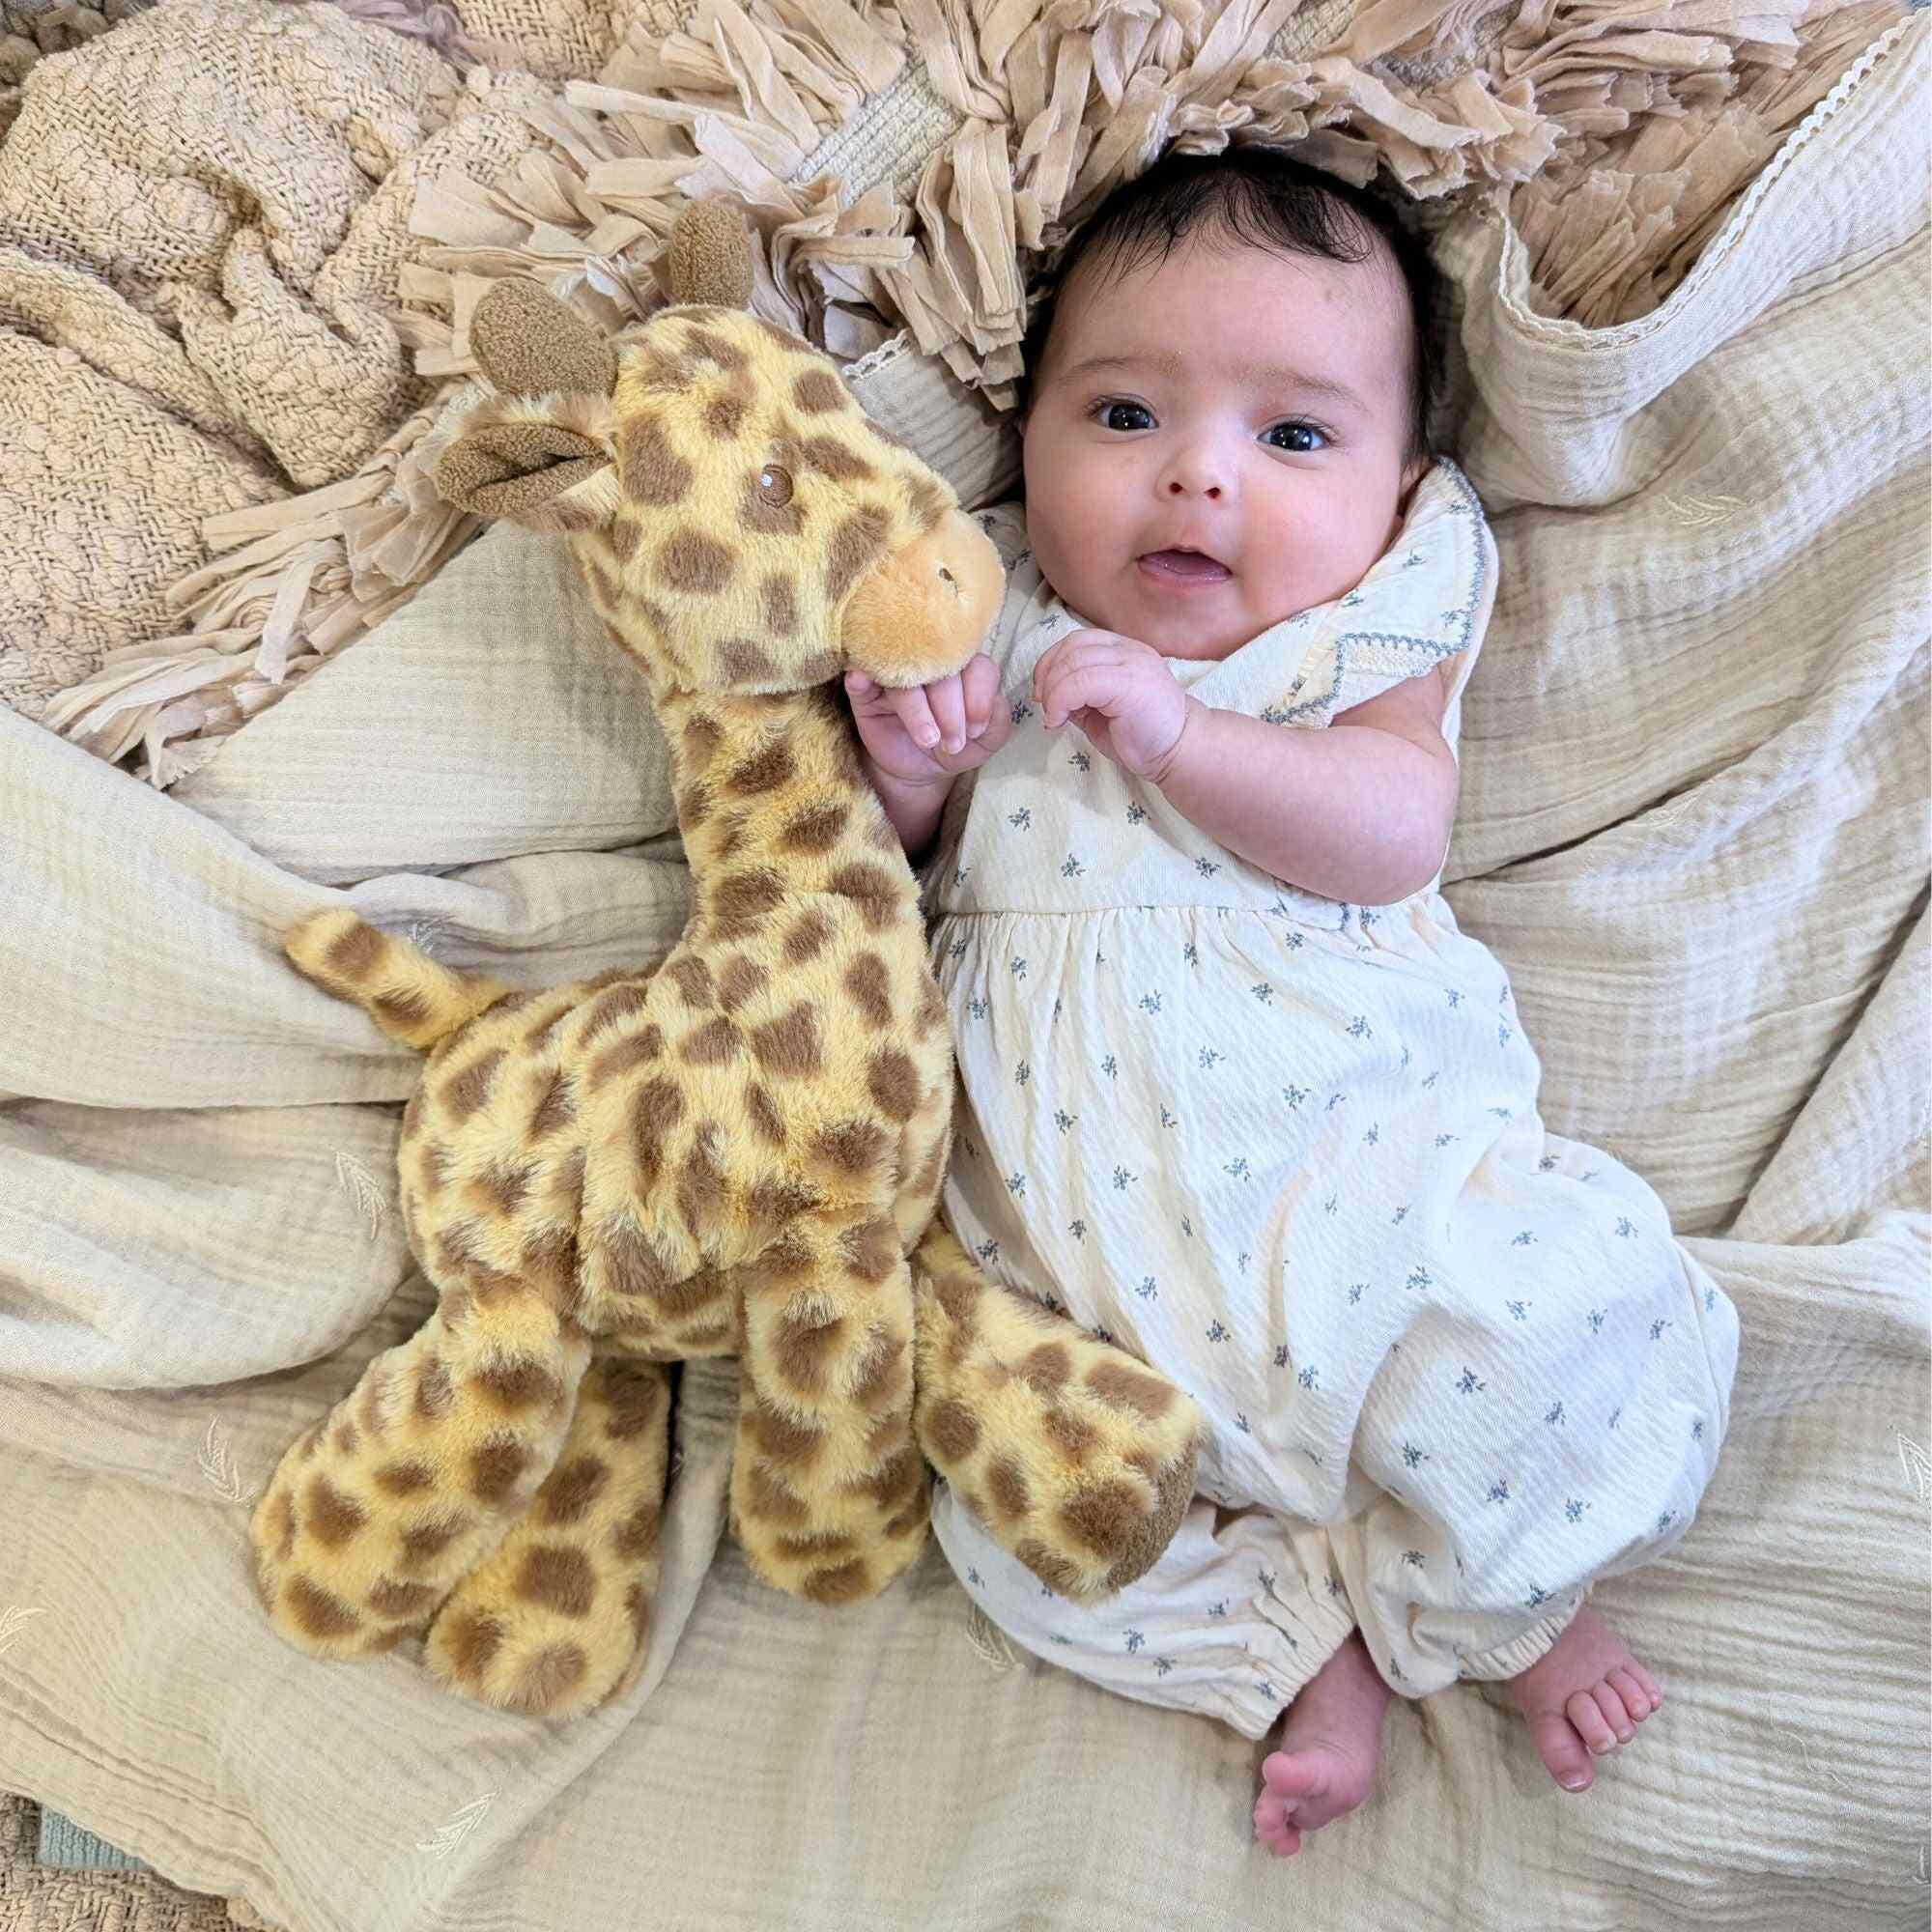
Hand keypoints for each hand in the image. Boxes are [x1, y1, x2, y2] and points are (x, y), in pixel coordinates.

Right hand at [844, 655, 1013, 787]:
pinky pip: (859, 677)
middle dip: (951, 711)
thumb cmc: (954, 748)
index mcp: (964, 669)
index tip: (975, 731)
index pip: (977, 666)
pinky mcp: (866, 691)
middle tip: (952, 743)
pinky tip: (861, 681)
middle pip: (942, 669)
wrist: (919, 772)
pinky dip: (860, 678)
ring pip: (904, 676)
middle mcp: (931, 664)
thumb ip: (999, 723)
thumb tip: (995, 701)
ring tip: (928, 740)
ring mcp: (897, 674)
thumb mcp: (984, 743)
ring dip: (918, 710)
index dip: (979, 698)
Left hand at [1032, 628, 1192, 779]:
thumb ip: (1078, 693)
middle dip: (1047, 676)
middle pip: (1072, 646)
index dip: (1050, 662)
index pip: (1077, 640)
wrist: (1179, 752)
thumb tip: (1047, 693)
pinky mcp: (1130, 684)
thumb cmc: (1142, 735)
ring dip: (1052, 692)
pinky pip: (1081, 682)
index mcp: (1123, 650)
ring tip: (1054, 717)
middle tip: (1044, 706)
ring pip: (1074, 662)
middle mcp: (1129, 650)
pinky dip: (1060, 701)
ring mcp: (1132, 663)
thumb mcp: (1100, 708)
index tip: (1043, 693)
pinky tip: (1059, 721)